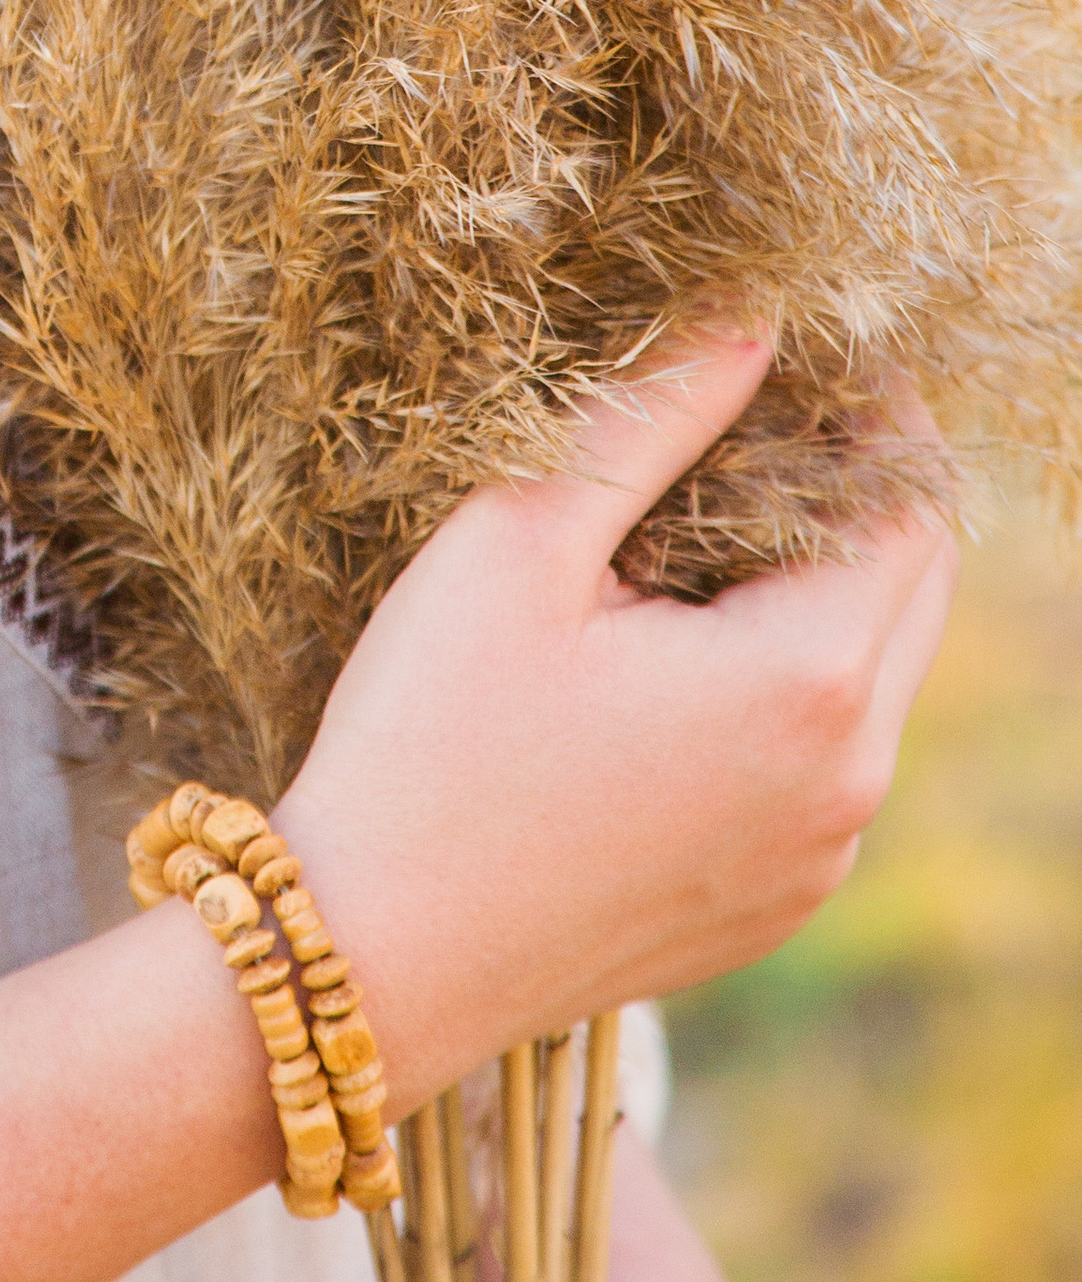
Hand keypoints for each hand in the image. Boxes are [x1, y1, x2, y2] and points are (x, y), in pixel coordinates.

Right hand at [0, 314, 953, 1281]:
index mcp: (807, 682)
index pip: (907, 508)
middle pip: (911, 596)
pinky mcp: (769, 910)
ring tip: (689, 541)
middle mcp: (848, 785)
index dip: (871, 417)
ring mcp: (817, 863)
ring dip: (811, 600)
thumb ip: (651, 419)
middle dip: (851, 500)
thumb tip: (753, 321)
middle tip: (754, 424)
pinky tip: (663, 665)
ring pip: (867, 686)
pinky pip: (815, 770)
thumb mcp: (520, 543)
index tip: (807, 355)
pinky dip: (777, 697)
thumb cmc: (428, 741)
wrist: (370, 960)